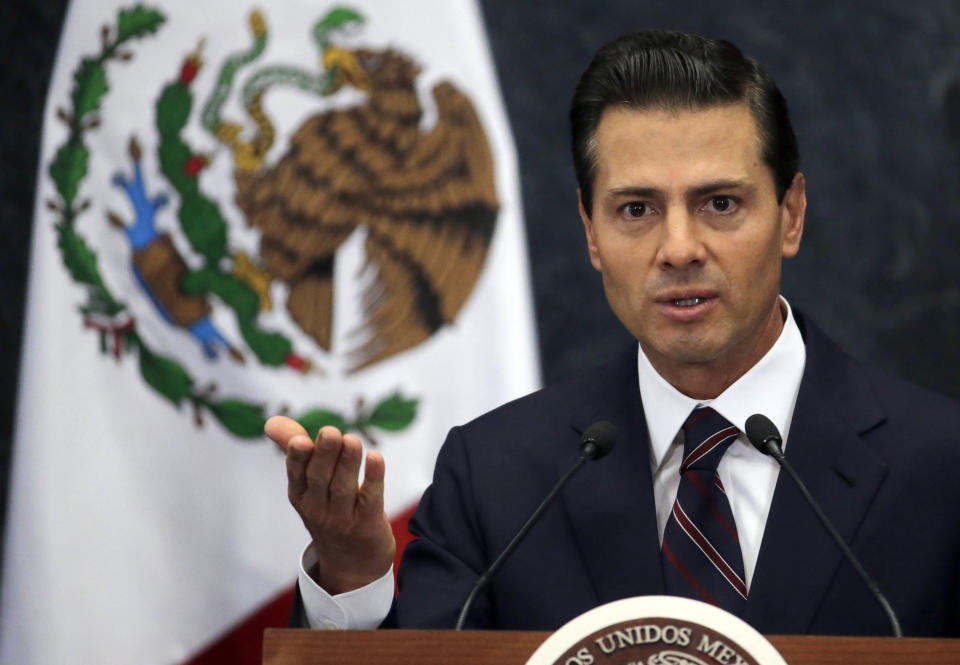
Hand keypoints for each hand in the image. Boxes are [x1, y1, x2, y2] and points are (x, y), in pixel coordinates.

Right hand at [265, 416, 395, 593]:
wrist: (351, 563)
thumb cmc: (329, 511)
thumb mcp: (307, 486)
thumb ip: (294, 450)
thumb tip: (271, 421)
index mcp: (301, 495)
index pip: (297, 474)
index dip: (298, 458)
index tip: (300, 440)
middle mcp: (318, 507)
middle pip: (320, 479)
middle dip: (325, 455)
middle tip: (330, 432)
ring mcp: (342, 518)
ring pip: (343, 488)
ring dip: (347, 463)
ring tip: (352, 440)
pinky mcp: (367, 524)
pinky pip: (370, 499)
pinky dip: (373, 478)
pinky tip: (375, 458)